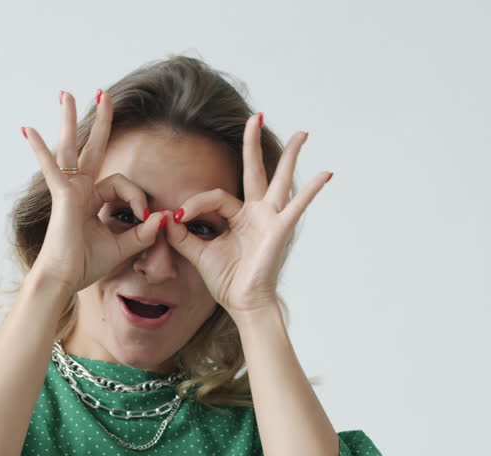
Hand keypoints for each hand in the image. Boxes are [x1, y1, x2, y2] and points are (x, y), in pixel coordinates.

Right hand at [21, 90, 167, 295]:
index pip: (121, 184)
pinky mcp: (62, 196)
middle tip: (103, 94)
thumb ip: (144, 232)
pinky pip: (52, 168)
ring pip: (71, 148)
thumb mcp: (124, 246)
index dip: (137, 197)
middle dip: (101, 122)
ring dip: (70, 120)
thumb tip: (164, 218)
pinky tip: (28, 130)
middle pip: (92, 148)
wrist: (65, 278)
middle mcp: (79, 189)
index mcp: (92, 199)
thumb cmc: (87, 265)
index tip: (145, 217)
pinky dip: (40, 150)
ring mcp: (68, 190)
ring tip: (67, 94)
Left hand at [166, 114, 331, 317]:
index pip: (215, 196)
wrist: (244, 303)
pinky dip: (311, 190)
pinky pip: (297, 205)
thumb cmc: (227, 281)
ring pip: (280, 179)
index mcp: (238, 216)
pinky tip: (326, 173)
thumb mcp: (198, 253)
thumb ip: (181, 236)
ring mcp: (270, 218)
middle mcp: (256, 212)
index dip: (195, 204)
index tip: (179, 219)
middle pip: (254, 170)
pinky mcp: (280, 228)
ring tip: (303, 133)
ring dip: (291, 156)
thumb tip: (164, 218)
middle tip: (255, 116)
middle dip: (252, 143)